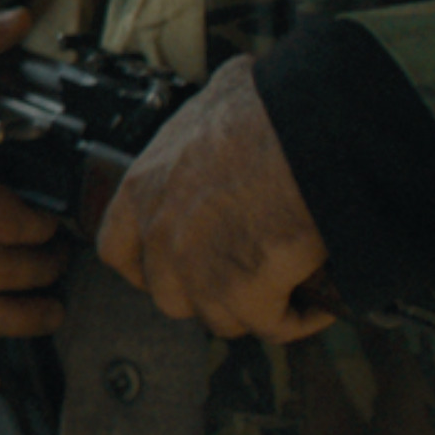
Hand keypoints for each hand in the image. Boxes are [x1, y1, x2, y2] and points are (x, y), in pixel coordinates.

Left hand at [96, 54, 332, 341]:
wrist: (309, 127)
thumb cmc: (267, 109)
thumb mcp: (206, 114)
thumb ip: (197, 140)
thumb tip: (220, 125)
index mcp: (144, 187)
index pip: (116, 251)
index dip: (148, 268)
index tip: (176, 271)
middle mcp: (161, 233)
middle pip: (170, 295)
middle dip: (208, 293)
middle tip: (246, 277)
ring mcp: (198, 267)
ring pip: (220, 316)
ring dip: (255, 308)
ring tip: (287, 288)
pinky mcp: (245, 289)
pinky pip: (270, 325)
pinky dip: (298, 318)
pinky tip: (317, 300)